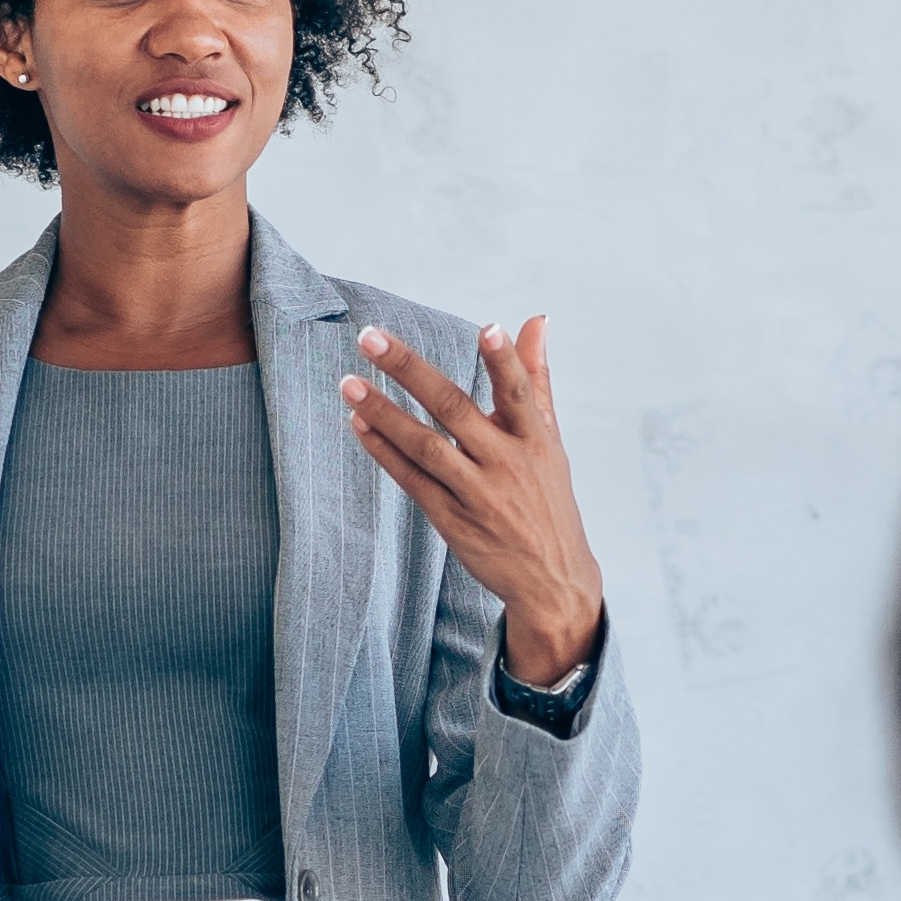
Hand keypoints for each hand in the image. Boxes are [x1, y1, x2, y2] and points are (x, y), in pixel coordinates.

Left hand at [346, 317, 608, 686]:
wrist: (552, 580)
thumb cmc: (547, 498)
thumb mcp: (550, 439)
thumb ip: (536, 377)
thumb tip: (536, 319)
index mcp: (535, 439)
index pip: (519, 392)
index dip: (504, 361)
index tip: (487, 328)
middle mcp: (506, 464)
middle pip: (454, 409)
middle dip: (410, 370)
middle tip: (371, 337)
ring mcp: (477, 494)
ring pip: (425, 446)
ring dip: (383, 412)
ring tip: (348, 382)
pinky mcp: (453, 521)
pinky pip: (412, 480)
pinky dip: (384, 452)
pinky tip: (359, 425)